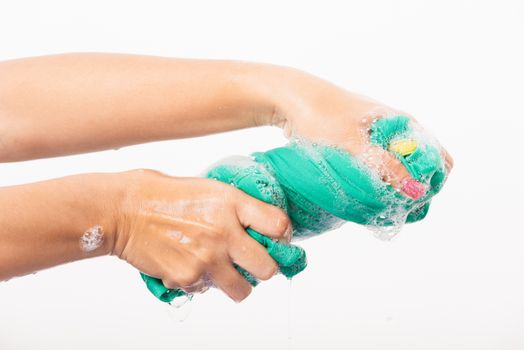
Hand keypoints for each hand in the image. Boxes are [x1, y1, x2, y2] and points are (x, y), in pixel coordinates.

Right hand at [111, 169, 290, 301]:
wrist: (123, 210)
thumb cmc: (163, 194)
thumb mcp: (208, 188)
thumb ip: (235, 208)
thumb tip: (256, 225)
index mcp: (232, 203)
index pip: (279, 225)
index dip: (282, 235)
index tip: (277, 238)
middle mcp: (224, 232)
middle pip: (269, 268)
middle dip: (264, 268)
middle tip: (253, 262)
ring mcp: (207, 258)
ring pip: (244, 290)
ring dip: (238, 283)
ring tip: (224, 270)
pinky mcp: (188, 277)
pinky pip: (208, 290)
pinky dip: (203, 282)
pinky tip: (190, 264)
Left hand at [258, 67, 453, 197]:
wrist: (291, 100)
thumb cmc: (323, 116)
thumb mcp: (354, 143)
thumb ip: (385, 167)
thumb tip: (416, 192)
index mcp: (404, 125)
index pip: (439, 160)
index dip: (433, 184)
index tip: (414, 202)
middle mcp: (396, 132)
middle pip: (419, 170)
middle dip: (411, 191)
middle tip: (392, 208)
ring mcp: (378, 139)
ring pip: (397, 171)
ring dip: (392, 190)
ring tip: (377, 206)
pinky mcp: (360, 147)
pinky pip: (377, 170)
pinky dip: (376, 184)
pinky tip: (364, 197)